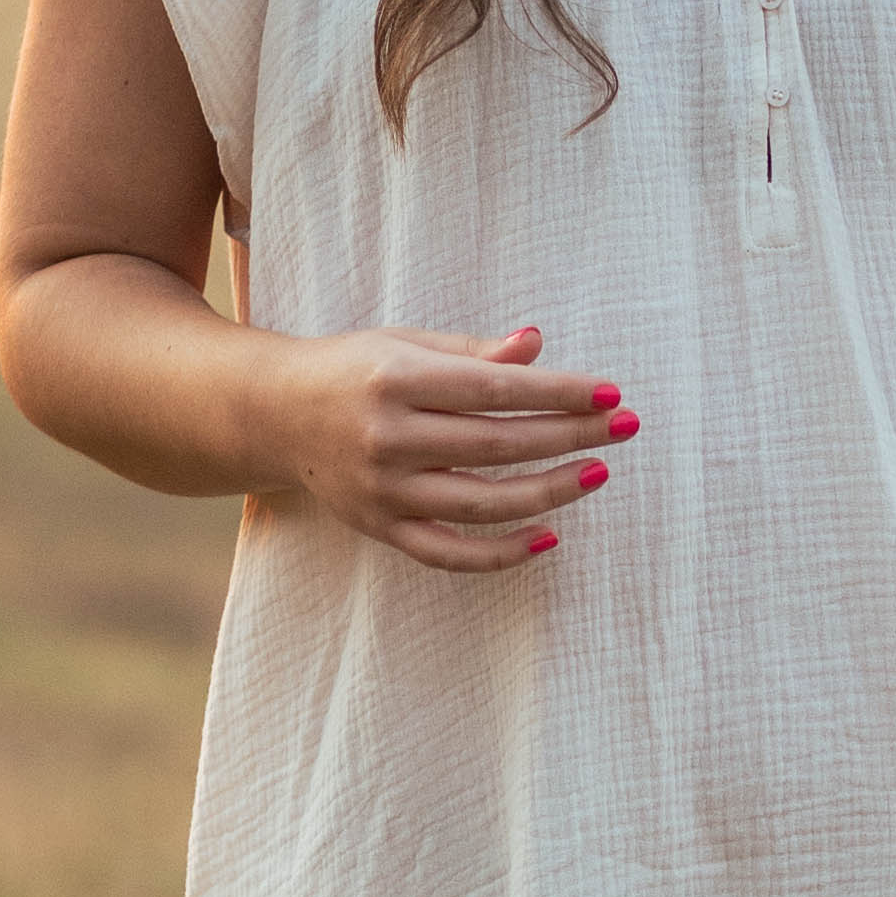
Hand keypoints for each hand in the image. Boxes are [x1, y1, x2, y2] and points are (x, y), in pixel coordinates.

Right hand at [263, 322, 630, 569]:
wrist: (273, 415)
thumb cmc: (352, 369)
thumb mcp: (405, 343)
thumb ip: (472, 351)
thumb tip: (538, 345)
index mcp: (395, 379)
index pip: (495, 390)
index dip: (559, 393)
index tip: (610, 393)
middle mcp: (387, 437)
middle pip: (497, 444)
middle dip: (568, 436)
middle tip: (623, 428)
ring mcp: (382, 490)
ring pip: (481, 502)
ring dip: (548, 492)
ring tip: (596, 474)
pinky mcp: (379, 527)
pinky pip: (448, 552)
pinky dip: (500, 553)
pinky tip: (547, 538)